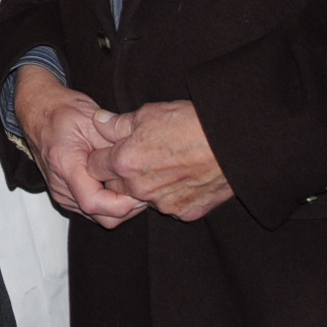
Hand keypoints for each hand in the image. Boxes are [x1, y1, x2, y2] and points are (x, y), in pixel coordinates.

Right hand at [12, 65, 146, 228]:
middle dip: (128, 208)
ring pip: (99, 217)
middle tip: (145, 187)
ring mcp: (62, 193)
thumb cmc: (62, 110)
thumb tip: (140, 165)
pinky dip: (110, 203)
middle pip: (100, 217)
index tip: (141, 190)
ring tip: (134, 184)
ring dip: (120, 206)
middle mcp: (60, 186)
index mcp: (65, 165)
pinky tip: (120, 184)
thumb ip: (115, 145)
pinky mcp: (66, 194)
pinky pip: (93, 210)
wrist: (38, 110)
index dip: (123, 203)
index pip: (95, 203)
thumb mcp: (93, 120)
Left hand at [87, 99, 232, 221]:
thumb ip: (117, 123)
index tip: (109, 150)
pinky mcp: (185, 212)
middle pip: (115, 186)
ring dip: (146, 186)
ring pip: (143, 198)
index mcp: (125, 162)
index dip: (101, 156)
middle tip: (137, 157)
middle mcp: (139, 188)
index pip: (94, 166)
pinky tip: (184, 176)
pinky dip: (172, 194)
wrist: (232, 144)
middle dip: (120, 174)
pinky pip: (170, 205)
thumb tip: (98, 122)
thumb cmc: (191, 124)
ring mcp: (163, 204)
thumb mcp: (148, 114)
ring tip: (165, 164)